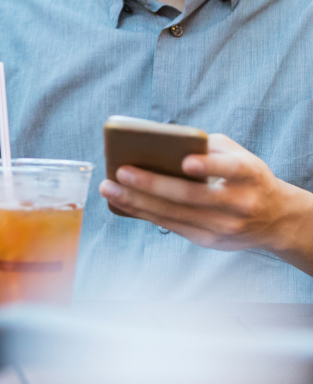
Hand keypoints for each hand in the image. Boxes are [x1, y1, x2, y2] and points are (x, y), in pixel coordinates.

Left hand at [99, 133, 302, 253]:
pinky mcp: (210, 241)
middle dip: (152, 184)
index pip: (230, 169)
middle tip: (120, 171)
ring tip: (109, 189)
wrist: (275, 218)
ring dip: (137, 202)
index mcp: (249, 174)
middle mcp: (239, 203)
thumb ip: (206, 146)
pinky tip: (122, 202)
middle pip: (191, 195)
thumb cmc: (245, 176)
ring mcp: (224, 227)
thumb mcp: (237, 155)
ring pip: (175, 214)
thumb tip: (158, 142)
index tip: (186, 161)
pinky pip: (171, 226)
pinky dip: (144, 214)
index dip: (209, 166)